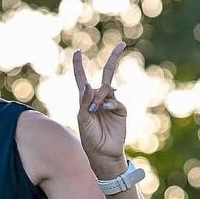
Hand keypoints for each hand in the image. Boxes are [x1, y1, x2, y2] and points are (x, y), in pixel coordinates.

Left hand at [72, 42, 127, 177]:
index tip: (77, 51)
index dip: (78, 65)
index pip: (82, 78)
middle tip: (122, 44)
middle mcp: (99, 98)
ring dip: (101, 95)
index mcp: (86, 99)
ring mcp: (111, 103)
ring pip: (108, 88)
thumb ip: (84, 102)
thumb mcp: (82, 119)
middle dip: (114, 58)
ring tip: (96, 109)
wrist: (103, 153)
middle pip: (107, 74)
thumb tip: (89, 84)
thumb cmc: (89, 138)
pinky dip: (110, 103)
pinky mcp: (121, 110)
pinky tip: (105, 110)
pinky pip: (116, 100)